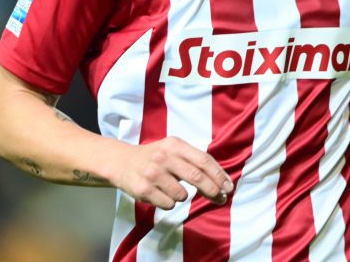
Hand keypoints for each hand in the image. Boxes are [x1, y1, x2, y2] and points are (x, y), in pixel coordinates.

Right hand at [105, 136, 233, 209]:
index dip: (219, 175)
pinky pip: (168, 204)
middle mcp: (163, 157)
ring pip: (182, 195)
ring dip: (182, 196)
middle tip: (220, 198)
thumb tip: (221, 181)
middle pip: (197, 177)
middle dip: (212, 190)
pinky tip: (160, 194)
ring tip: (171, 189)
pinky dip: (169, 203)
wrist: (121, 162)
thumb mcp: (172, 150)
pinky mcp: (144, 189)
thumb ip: (193, 160)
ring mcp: (153, 174)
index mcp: (174, 145)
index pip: (203, 160)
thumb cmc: (154, 157)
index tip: (228, 187)